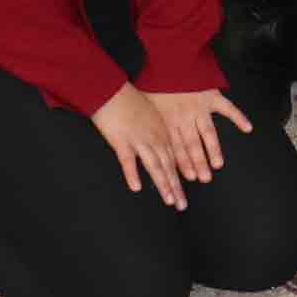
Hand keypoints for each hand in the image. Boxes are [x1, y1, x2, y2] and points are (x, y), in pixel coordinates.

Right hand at [89, 83, 185, 209]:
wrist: (112, 91)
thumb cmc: (130, 102)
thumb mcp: (151, 115)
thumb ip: (156, 132)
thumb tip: (160, 148)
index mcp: (162, 132)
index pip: (173, 159)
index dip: (179, 177)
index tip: (184, 193)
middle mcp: (154, 137)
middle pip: (168, 166)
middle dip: (176, 187)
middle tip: (182, 205)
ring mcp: (139, 140)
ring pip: (154, 165)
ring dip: (162, 184)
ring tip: (169, 200)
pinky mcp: (121, 140)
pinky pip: (128, 160)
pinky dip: (132, 174)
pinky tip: (137, 187)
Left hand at [147, 88, 253, 184]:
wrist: (168, 57)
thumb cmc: (155, 79)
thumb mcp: (146, 102)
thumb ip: (149, 119)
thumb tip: (144, 134)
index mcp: (168, 120)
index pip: (176, 147)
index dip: (182, 163)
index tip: (187, 178)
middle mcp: (185, 117)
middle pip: (192, 145)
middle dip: (198, 163)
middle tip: (204, 178)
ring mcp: (200, 107)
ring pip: (208, 133)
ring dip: (213, 150)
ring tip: (218, 164)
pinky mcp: (213, 95)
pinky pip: (228, 108)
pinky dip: (239, 118)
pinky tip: (247, 128)